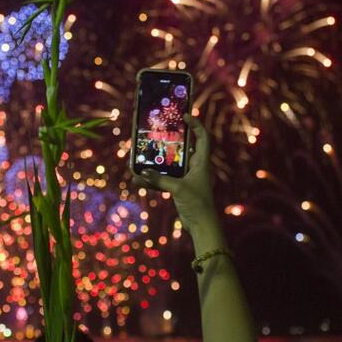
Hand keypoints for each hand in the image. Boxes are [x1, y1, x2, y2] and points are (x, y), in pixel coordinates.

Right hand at [132, 115, 218, 233]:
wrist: (201, 226)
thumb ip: (160, 179)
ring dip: (157, 162)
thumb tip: (142, 172)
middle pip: (183, 148)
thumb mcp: (178, 188)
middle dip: (170, 141)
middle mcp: (195, 167)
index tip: (185, 116)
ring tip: (143, 156)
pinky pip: (165, 180)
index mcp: (201, 162)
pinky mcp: (180, 189)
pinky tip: (139, 180)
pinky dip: (154, 180)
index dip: (195, 125)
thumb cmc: (197, 204)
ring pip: (171, 165)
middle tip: (157, 132)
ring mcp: (187, 178)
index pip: (202, 137)